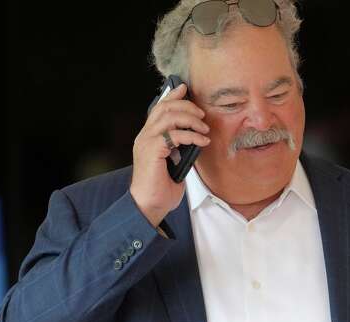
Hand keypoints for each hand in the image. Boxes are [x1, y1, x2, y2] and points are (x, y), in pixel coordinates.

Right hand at [129, 83, 210, 226]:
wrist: (149, 206)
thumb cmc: (161, 188)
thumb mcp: (174, 163)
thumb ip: (179, 148)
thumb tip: (194, 138)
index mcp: (148, 137)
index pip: (158, 108)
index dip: (172, 95)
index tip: (185, 88)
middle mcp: (144, 136)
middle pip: (164, 107)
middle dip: (186, 106)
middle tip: (202, 115)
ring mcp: (146, 142)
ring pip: (169, 117)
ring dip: (191, 120)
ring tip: (204, 130)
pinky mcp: (152, 150)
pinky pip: (174, 135)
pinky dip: (191, 136)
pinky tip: (202, 142)